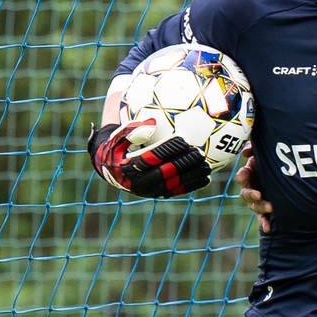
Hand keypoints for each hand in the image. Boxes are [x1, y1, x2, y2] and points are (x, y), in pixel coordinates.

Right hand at [89, 119, 210, 197]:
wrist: (109, 167)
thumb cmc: (117, 144)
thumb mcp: (118, 135)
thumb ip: (132, 129)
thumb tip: (152, 121)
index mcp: (128, 167)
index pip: (151, 158)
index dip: (168, 149)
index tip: (183, 139)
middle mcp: (138, 183)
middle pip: (165, 173)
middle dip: (183, 163)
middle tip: (199, 153)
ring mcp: (149, 191)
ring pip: (173, 185)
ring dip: (191, 176)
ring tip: (208, 166)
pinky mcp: (157, 194)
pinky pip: (176, 191)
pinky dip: (191, 185)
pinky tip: (206, 177)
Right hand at [235, 149, 272, 233]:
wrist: (288, 173)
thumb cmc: (273, 159)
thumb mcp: (264, 152)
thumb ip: (254, 149)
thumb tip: (245, 152)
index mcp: (250, 174)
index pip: (242, 176)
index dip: (242, 176)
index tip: (245, 175)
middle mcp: (251, 187)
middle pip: (246, 193)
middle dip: (251, 194)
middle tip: (259, 195)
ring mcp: (257, 200)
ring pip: (254, 206)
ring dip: (260, 207)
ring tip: (270, 207)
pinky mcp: (264, 209)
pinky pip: (262, 217)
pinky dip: (264, 223)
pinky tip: (267, 228)